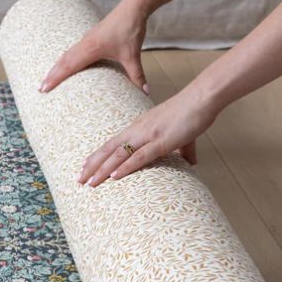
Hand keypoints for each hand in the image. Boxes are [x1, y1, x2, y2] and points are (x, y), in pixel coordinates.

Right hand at [39, 0, 149, 93]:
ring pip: (66, 55)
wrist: (134, 7)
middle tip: (39, 89)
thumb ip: (137, 75)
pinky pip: (72, 50)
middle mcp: (84, 44)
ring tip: (47, 79)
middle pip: (62, 61)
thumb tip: (146, 92)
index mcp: (91, 49)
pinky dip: (64, 59)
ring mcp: (86, 39)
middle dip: (51, 75)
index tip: (44, 89)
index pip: (69, 66)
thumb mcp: (133, 55)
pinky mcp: (90, 37)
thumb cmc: (130, 29)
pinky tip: (64, 64)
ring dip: (56, 67)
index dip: (55, 78)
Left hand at [78, 85, 217, 186]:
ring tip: (90, 183)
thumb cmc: (192, 113)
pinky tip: (114, 177)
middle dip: (93, 166)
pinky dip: (126, 167)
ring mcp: (148, 135)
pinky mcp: (162, 141)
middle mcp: (138, 130)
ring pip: (119, 155)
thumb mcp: (182, 134)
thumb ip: (183, 149)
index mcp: (138, 127)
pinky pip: (140, 156)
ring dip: (103, 170)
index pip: (112, 143)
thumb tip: (190, 162)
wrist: (202, 97)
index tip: (84, 167)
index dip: (97, 156)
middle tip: (79, 180)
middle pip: (109, 150)